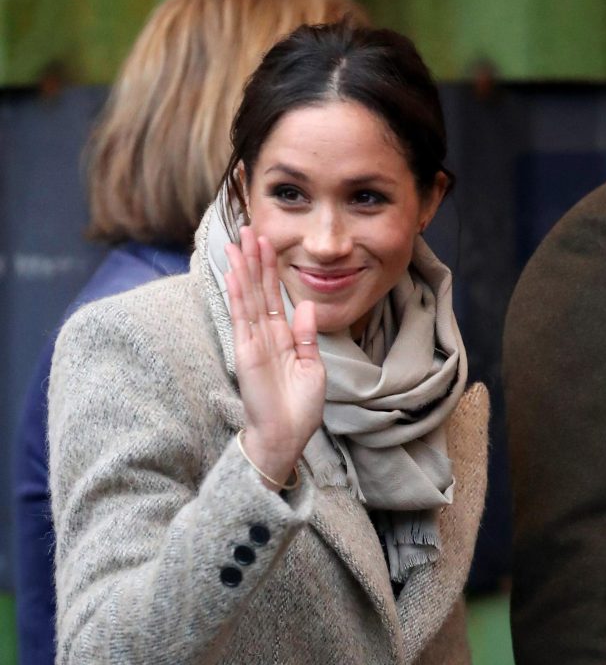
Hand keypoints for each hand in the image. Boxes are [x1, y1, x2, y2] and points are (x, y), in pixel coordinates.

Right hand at [224, 226, 324, 488]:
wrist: (287, 436)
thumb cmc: (300, 408)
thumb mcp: (312, 367)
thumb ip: (306, 336)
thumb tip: (305, 305)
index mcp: (283, 337)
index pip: (274, 295)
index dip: (270, 268)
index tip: (267, 241)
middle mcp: (265, 335)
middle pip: (258, 289)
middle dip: (253, 258)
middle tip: (248, 228)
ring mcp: (253, 342)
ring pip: (246, 297)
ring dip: (242, 269)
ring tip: (237, 241)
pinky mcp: (245, 353)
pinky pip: (241, 318)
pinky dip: (237, 295)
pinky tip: (233, 274)